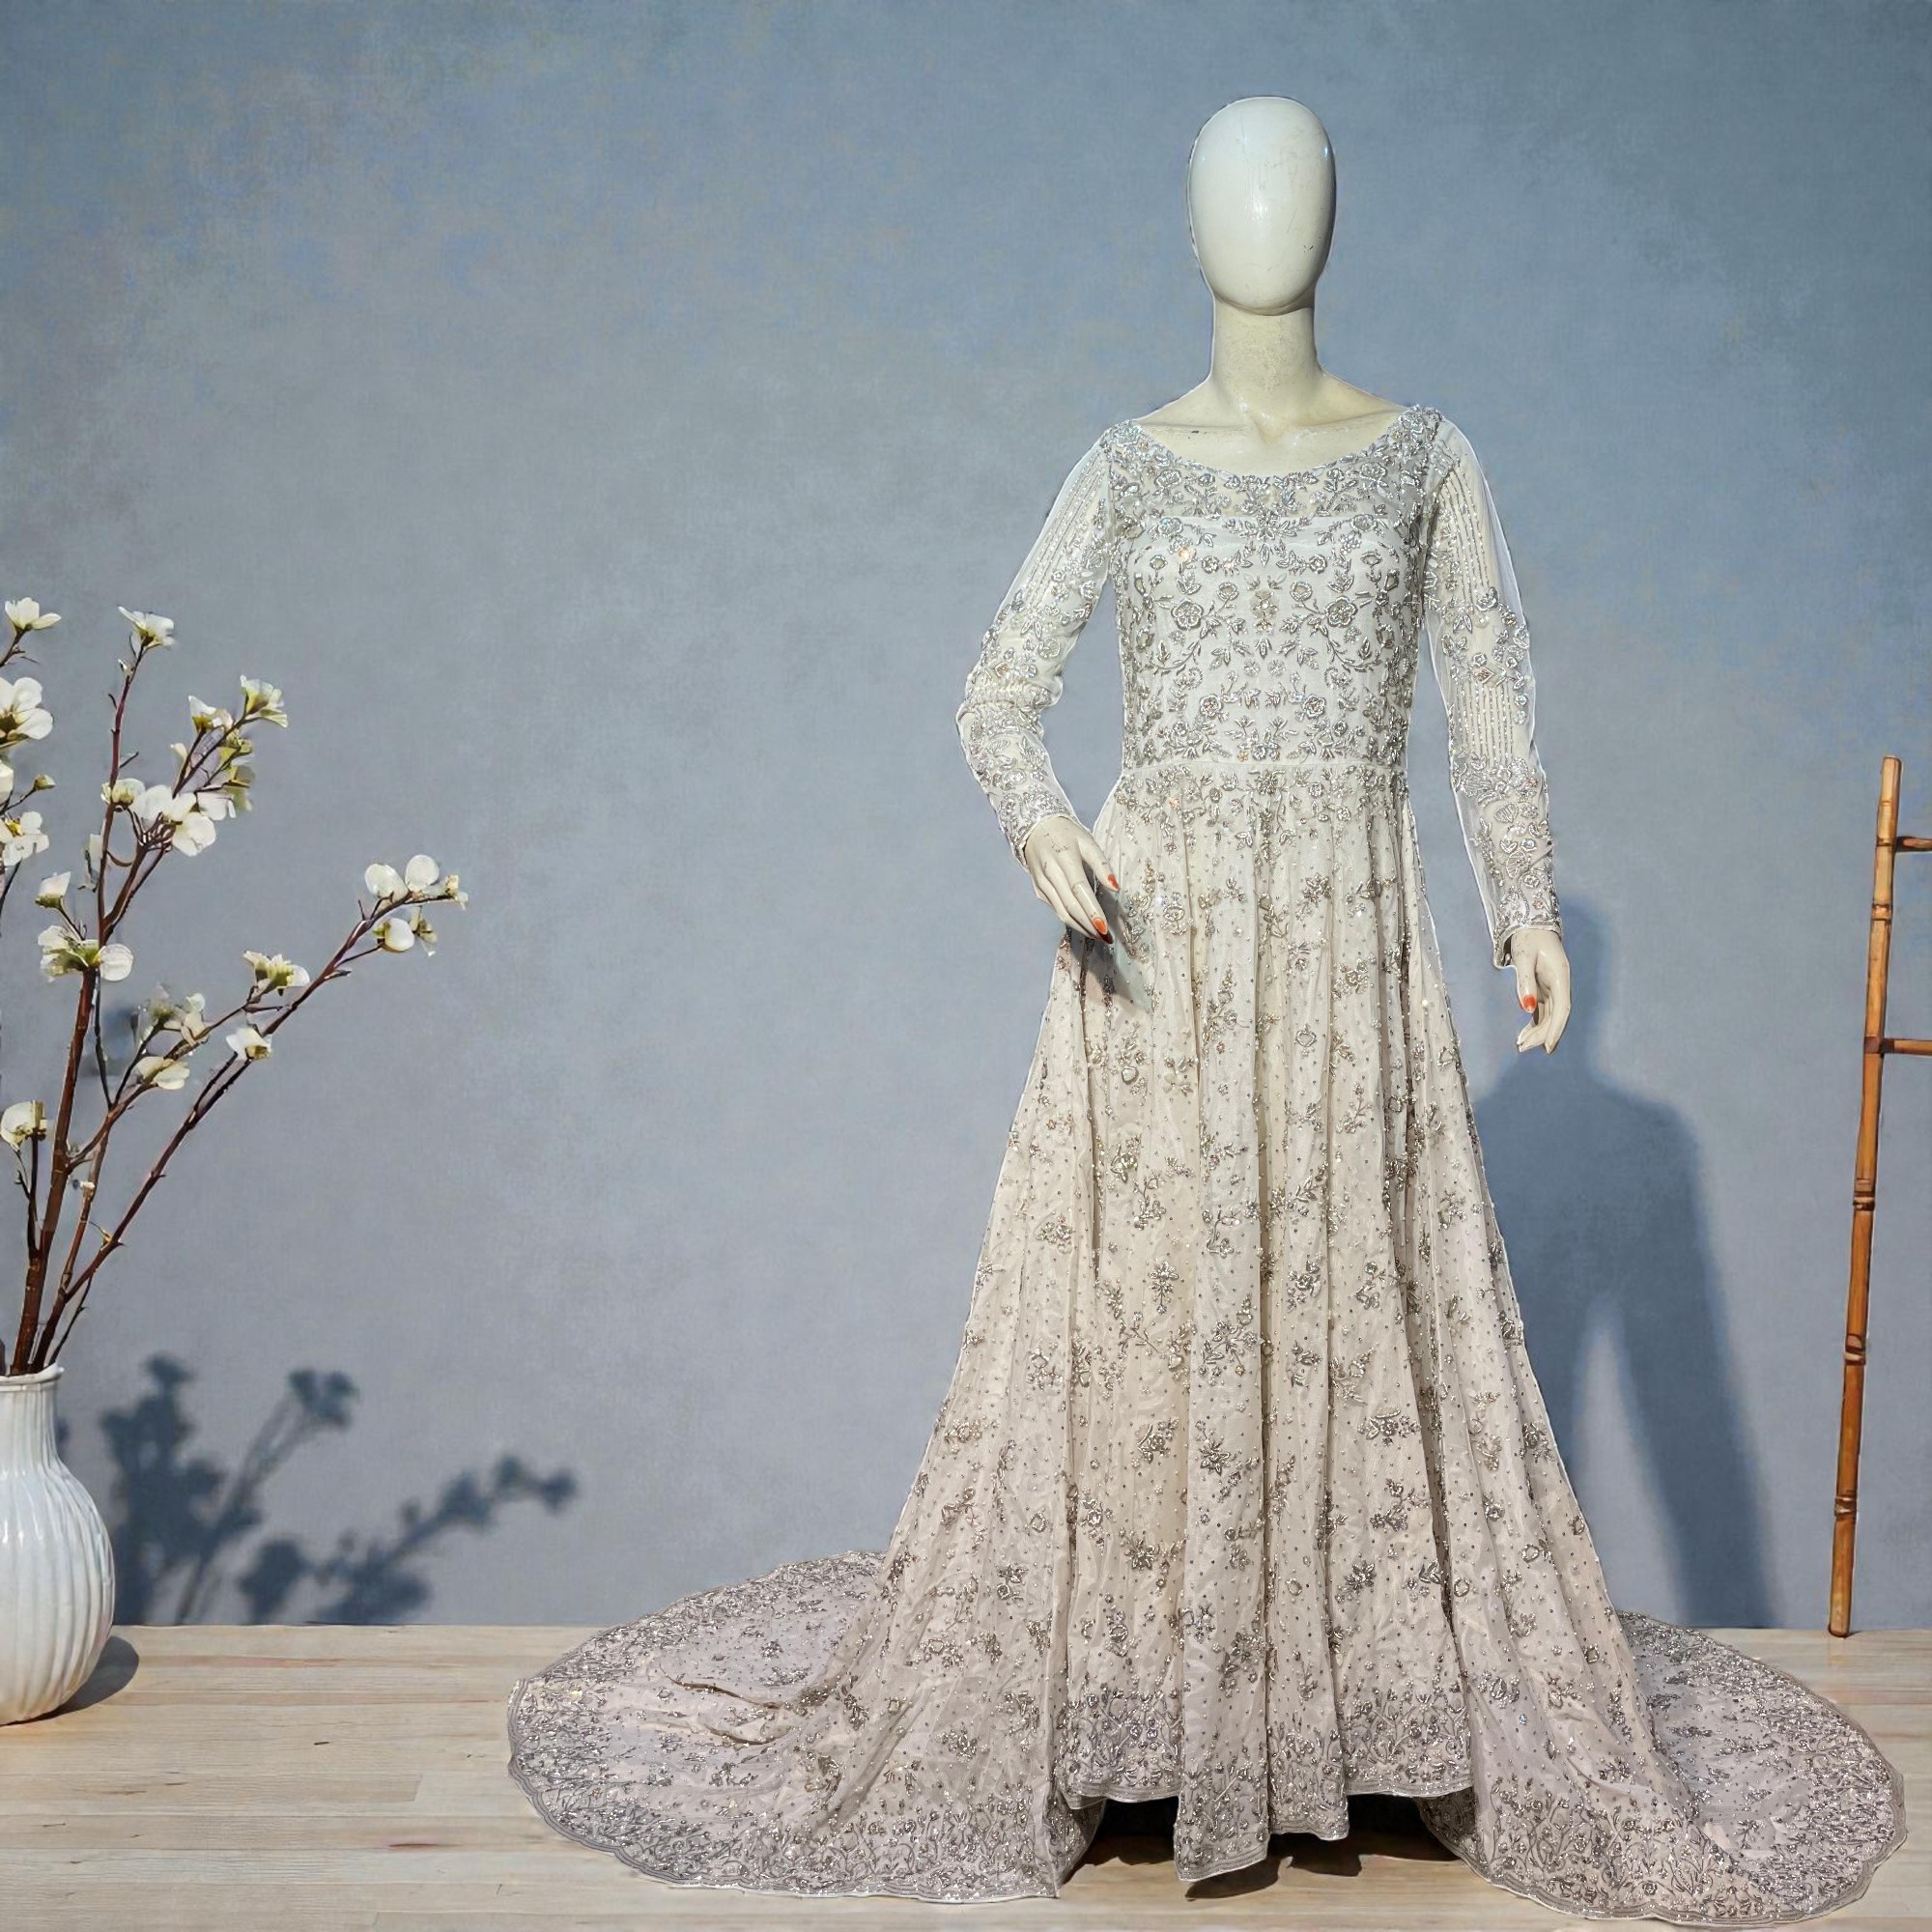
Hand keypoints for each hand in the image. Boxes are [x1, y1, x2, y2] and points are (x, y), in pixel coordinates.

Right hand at [1021, 815, 1116, 943]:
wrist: (1035, 828)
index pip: (1079, 890)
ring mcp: (1042, 883)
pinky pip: (1056, 908)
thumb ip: (1101, 864)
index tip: (1105, 928)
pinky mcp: (1039, 890)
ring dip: (1080, 927)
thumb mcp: (1087, 841)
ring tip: (1098, 936)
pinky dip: (1070, 919)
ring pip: (1061, 912)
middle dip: (1089, 925)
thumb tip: (1115, 886)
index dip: (1092, 911)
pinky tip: (1084, 924)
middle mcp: (1051, 873)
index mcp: (1065, 858)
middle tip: (1106, 938)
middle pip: (1070, 906)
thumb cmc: (1066, 834)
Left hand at [1507, 927, 1569, 1053]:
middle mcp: (1560, 984)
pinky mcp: (1544, 987)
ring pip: (1549, 1015)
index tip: (1548, 1047)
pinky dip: (1534, 1022)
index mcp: (1561, 977)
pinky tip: (1523, 1034)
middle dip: (1542, 1034)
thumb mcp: (1524, 958)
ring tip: (1520, 1044)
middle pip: (1555, 1015)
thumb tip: (1527, 1008)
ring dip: (1537, 1031)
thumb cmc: (1528, 937)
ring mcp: (1553, 987)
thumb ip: (1525, 982)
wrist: (1530, 923)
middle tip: (1523, 1048)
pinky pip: (1543, 1010)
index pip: (1562, 1009)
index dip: (1556, 1029)